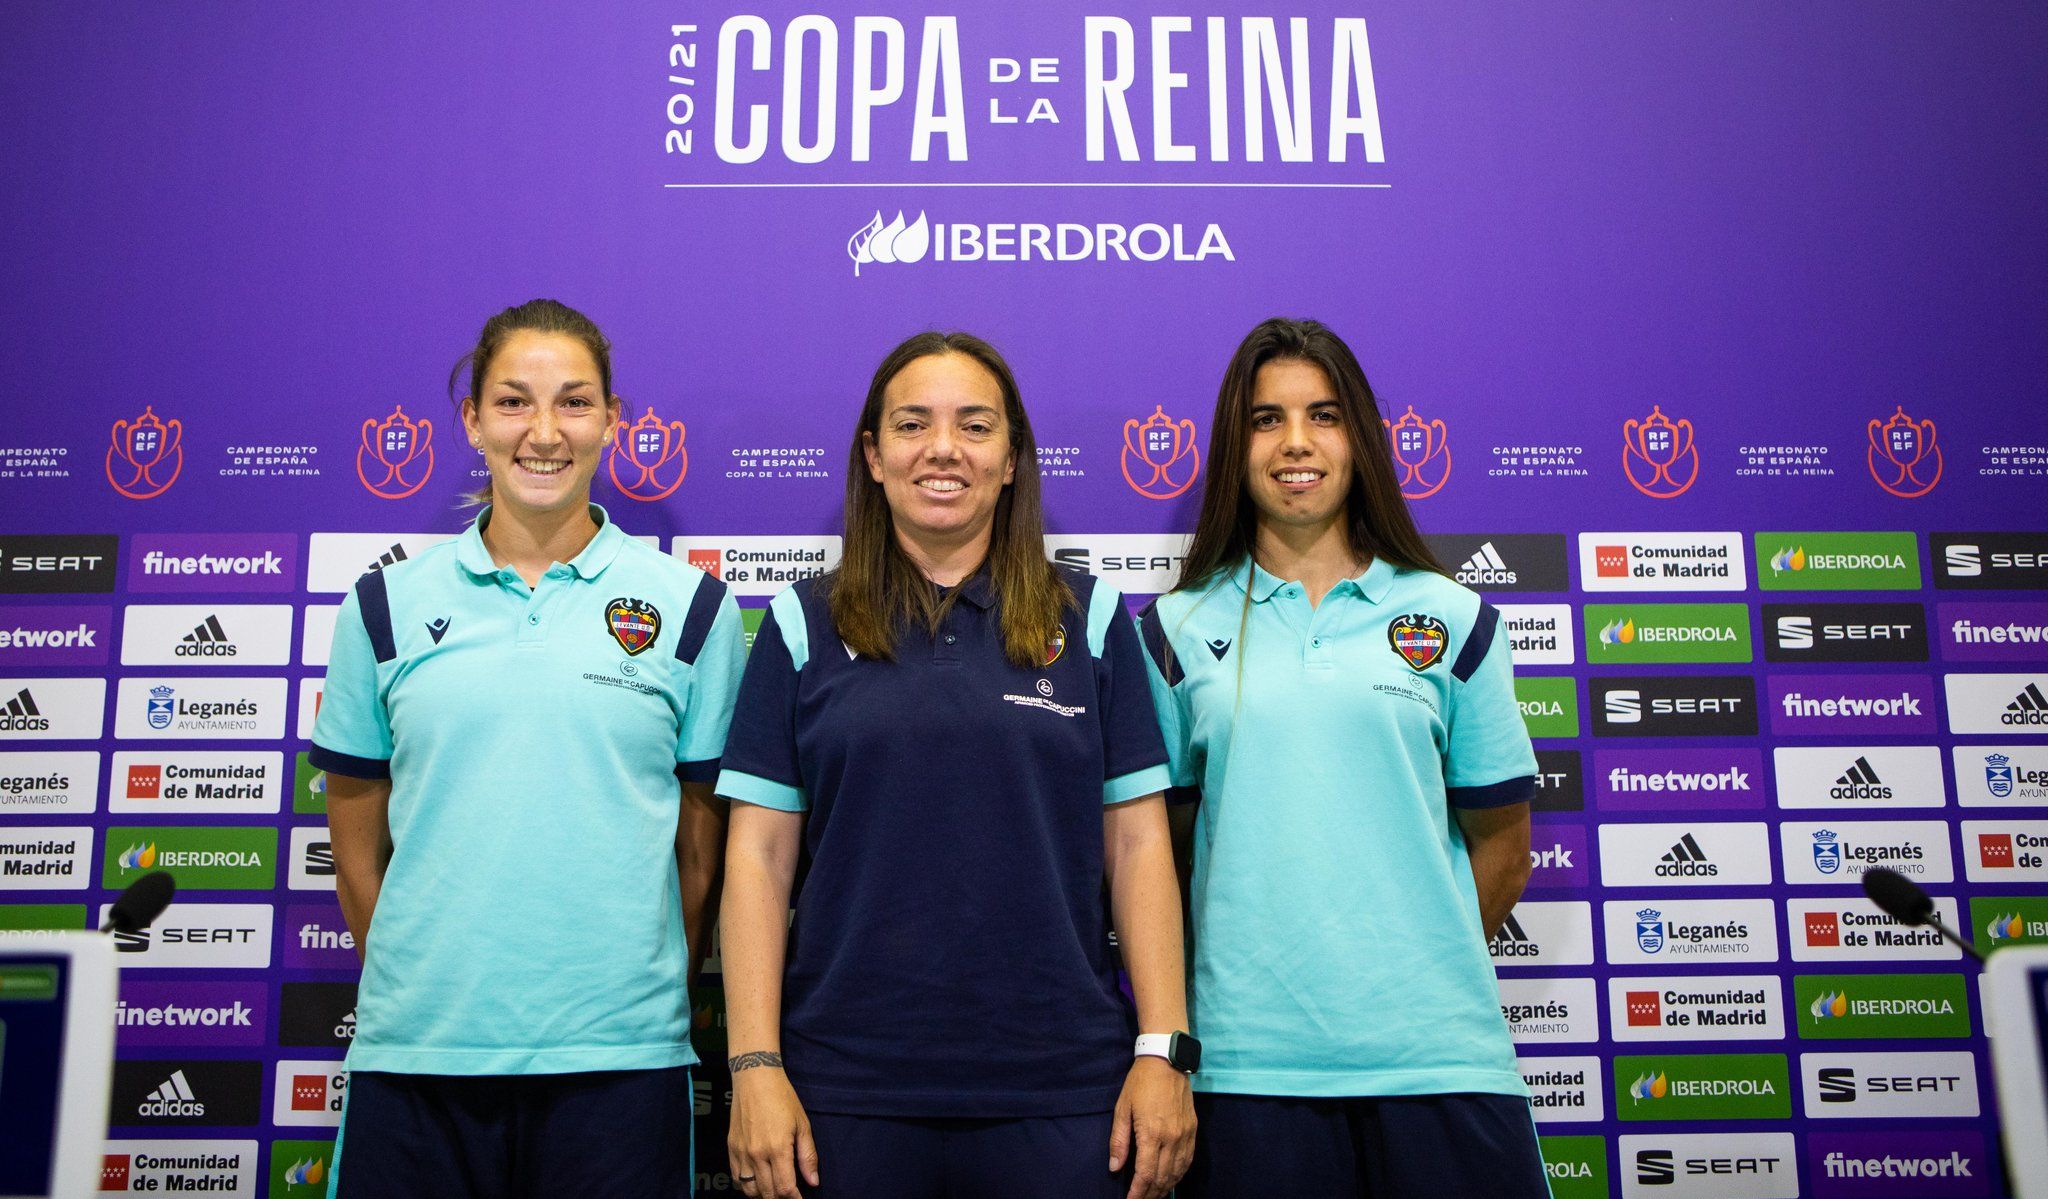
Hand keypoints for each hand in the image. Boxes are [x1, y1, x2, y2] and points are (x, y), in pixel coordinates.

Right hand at [728, 1066, 819, 1198]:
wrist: (754, 1079)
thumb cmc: (782, 1098)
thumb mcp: (802, 1124)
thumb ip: (807, 1156)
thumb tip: (813, 1182)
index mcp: (777, 1148)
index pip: (785, 1188)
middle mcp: (756, 1154)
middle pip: (767, 1193)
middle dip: (781, 1198)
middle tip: (790, 1193)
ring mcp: (741, 1153)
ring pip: (750, 1190)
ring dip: (763, 1195)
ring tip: (774, 1189)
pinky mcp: (731, 1148)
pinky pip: (736, 1178)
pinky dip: (747, 1186)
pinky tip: (758, 1181)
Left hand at [1108, 1056, 1194, 1198]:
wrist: (1167, 1061)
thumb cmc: (1140, 1083)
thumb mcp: (1122, 1109)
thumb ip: (1118, 1140)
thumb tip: (1115, 1167)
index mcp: (1152, 1134)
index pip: (1146, 1174)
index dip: (1138, 1193)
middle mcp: (1172, 1138)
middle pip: (1162, 1178)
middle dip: (1150, 1194)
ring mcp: (1185, 1135)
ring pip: (1178, 1172)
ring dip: (1165, 1188)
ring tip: (1153, 1195)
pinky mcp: (1193, 1129)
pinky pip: (1188, 1160)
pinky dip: (1179, 1175)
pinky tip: (1171, 1180)